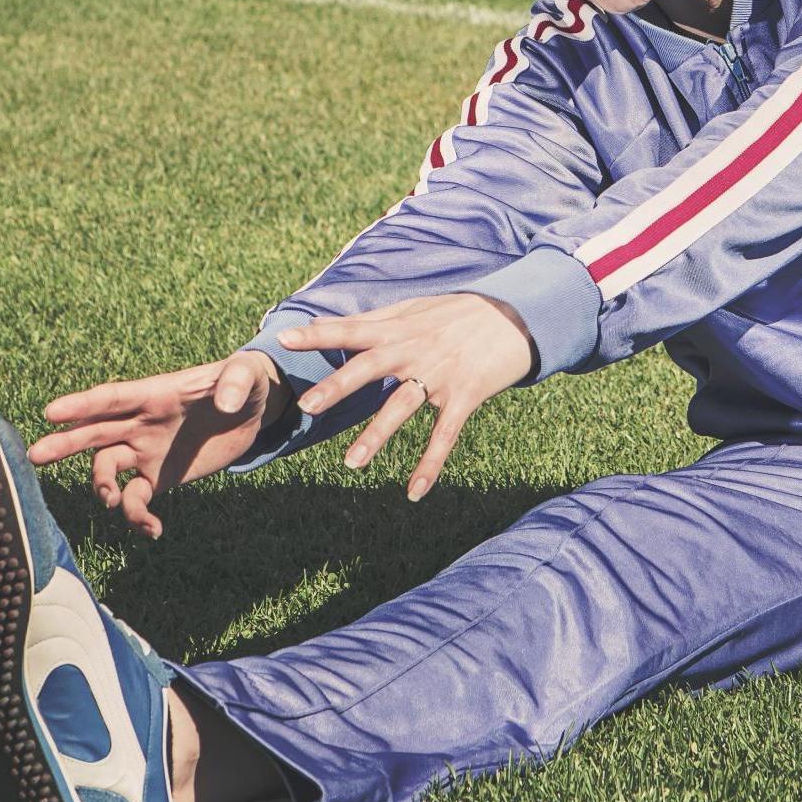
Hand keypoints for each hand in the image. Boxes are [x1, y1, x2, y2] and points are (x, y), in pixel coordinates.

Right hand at [28, 352, 289, 538]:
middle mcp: (141, 422)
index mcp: (154, 393)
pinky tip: (153, 530)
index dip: (82, 405)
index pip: (111, 398)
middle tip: (35, 456)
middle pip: (94, 432)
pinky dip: (137, 516)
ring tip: (114, 500)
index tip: (51, 413)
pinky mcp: (159, 476)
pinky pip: (136, 498)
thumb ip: (235, 383)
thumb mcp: (245, 374)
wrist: (252, 409)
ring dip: (102, 485)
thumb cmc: (244, 381)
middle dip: (65, 444)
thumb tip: (226, 403)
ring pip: (107, 468)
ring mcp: (146, 450)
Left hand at [283, 293, 533, 501]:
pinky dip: (429, 464)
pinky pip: (444, 435)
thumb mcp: (415, 309)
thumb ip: (372, 320)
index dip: (318, 334)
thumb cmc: (460, 313)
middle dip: (338, 388)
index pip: (352, 329)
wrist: (516, 317)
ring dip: (376, 435)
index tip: (285, 339)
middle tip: (307, 407)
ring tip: (351, 464)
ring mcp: (440, 374)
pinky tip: (413, 492)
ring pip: (402, 407)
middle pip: (369, 368)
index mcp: (400, 328)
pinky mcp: (466, 395)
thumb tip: (326, 324)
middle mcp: (415, 350)